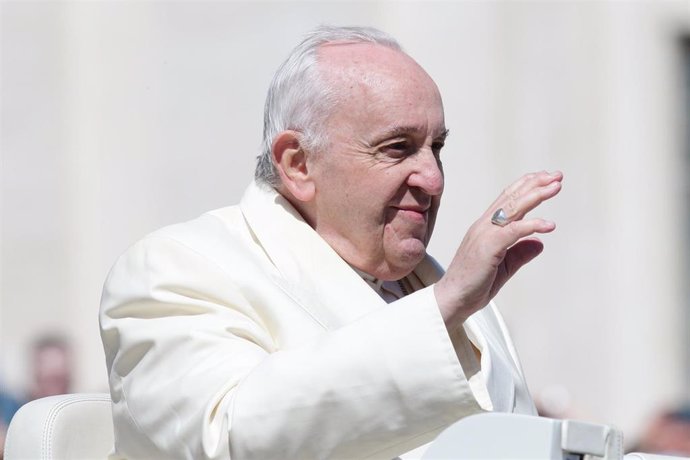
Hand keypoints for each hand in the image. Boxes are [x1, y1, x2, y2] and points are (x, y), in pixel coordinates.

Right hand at [434, 170, 562, 328]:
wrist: (452, 299)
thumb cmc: (472, 284)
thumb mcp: (504, 267)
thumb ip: (520, 253)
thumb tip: (539, 244)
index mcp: (485, 228)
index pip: (506, 199)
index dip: (526, 186)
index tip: (545, 179)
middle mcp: (483, 226)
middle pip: (512, 197)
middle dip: (535, 184)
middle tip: (557, 175)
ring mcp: (484, 234)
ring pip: (513, 208)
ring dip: (536, 195)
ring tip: (555, 186)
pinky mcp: (488, 247)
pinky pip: (513, 231)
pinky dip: (532, 225)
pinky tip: (549, 225)